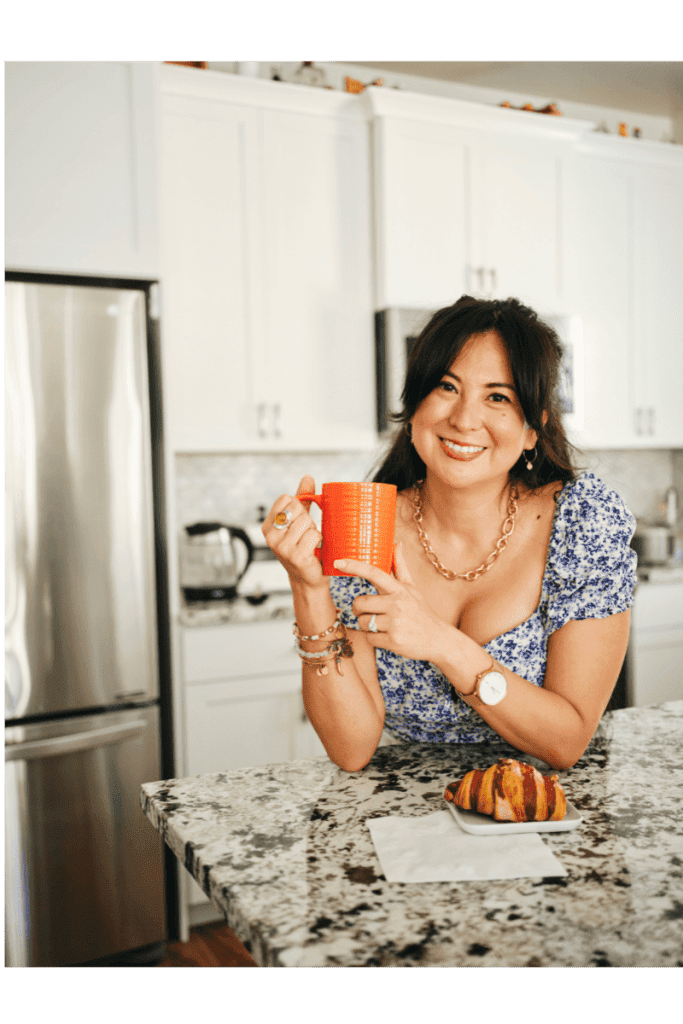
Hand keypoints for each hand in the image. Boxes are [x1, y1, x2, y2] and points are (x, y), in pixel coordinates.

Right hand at [262, 475, 325, 589]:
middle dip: (307, 519)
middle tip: (306, 535)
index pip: (286, 499)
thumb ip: (302, 499)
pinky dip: (320, 540)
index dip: (298, 506)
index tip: (299, 520)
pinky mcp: (297, 556)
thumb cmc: (304, 547)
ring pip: (307, 521)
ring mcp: (282, 547)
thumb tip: (308, 477)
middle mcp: (271, 537)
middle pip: (297, 509)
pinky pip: (315, 535)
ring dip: (314, 530)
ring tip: (310, 542)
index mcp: (268, 526)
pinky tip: (315, 550)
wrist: (309, 578)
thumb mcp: (300, 521)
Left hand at [336, 543, 452, 661]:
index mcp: (399, 589)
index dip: (354, 566)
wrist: (437, 639)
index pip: (374, 573)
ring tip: (384, 626)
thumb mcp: (412, 588)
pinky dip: (374, 639)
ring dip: (368, 626)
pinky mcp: (393, 641)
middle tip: (371, 612)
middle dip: (360, 609)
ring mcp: (395, 623)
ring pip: (362, 622)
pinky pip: (369, 638)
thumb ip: (400, 566)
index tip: (337, 562)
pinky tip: (388, 637)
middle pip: (359, 603)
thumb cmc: (421, 611)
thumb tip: (397, 543)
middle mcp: (397, 604)